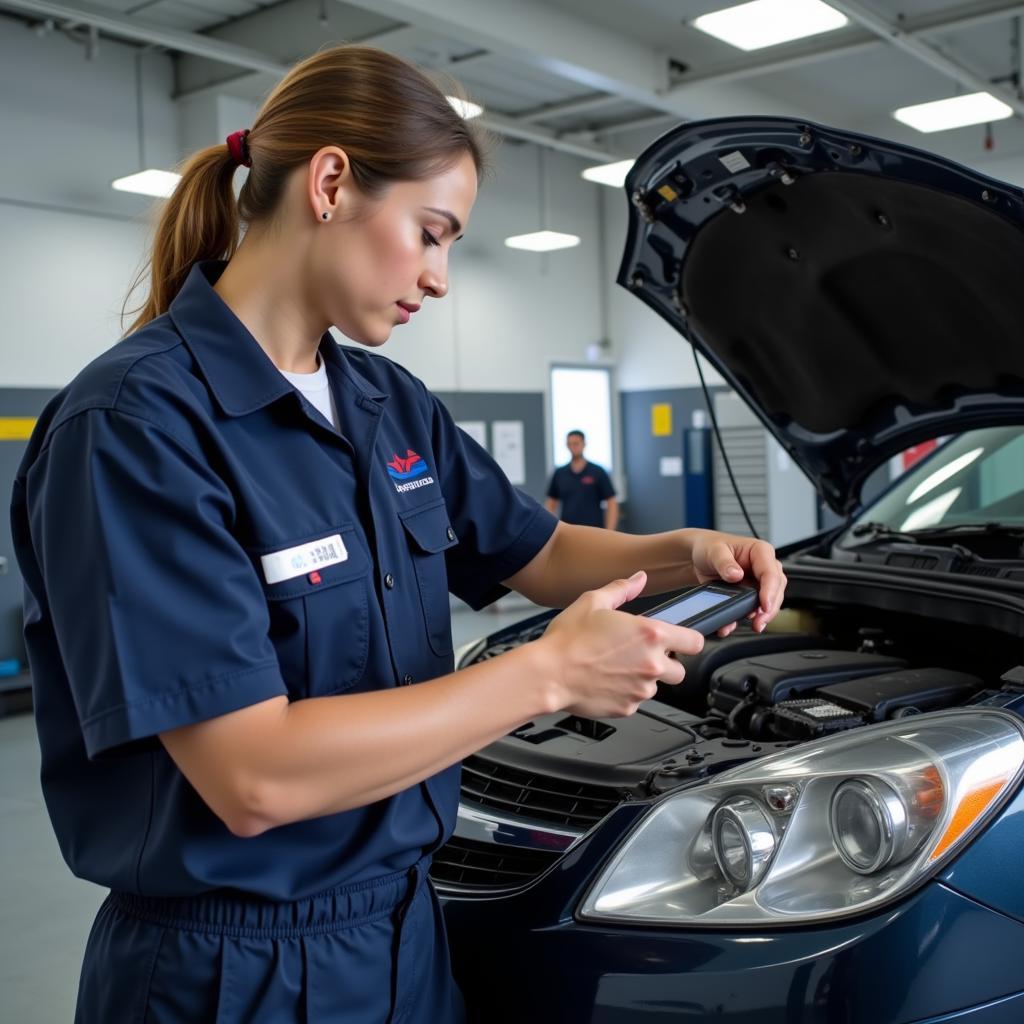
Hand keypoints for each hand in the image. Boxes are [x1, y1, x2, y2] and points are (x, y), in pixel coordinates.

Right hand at [540, 570, 703, 718]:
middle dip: (665, 663)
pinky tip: (606, 680)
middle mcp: (651, 664)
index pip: (695, 642)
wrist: (547, 674)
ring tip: (616, 667)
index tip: (680, 640)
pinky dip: (626, 693)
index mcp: (650, 634)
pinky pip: (636, 701)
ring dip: (644, 678)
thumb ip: (621, 588)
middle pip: (680, 670)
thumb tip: (638, 579)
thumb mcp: (593, 602)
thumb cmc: (567, 641)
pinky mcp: (628, 709)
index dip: (689, 640)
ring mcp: (641, 690)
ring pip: (656, 686)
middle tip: (640, 654)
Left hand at [686, 529, 786, 635]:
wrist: (698, 557)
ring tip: (754, 626)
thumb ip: (724, 562)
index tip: (764, 605)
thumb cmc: (709, 547)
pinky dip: (745, 618)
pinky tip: (733, 625)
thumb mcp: (714, 551)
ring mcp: (757, 582)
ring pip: (769, 601)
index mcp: (760, 551)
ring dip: (762, 616)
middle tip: (759, 622)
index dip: (770, 591)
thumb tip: (736, 575)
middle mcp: (762, 566)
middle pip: (776, 590)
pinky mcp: (749, 594)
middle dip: (770, 608)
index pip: (771, 573)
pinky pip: (752, 608)